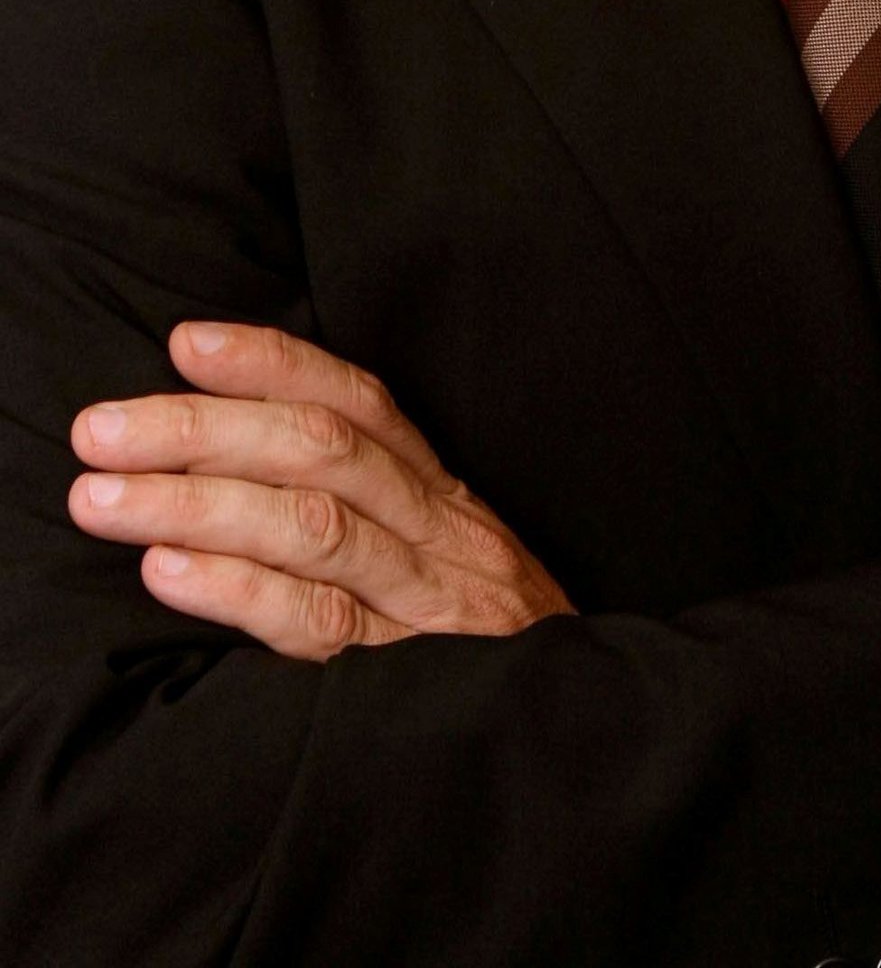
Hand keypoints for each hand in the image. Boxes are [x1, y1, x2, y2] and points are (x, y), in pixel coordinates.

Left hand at [68, 321, 574, 659]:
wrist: (586, 728)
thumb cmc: (485, 639)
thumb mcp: (443, 552)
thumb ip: (371, 504)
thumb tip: (236, 455)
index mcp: (439, 492)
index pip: (357, 402)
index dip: (272, 364)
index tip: (188, 343)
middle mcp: (436, 529)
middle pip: (320, 451)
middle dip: (201, 429)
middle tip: (101, 430)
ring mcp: (425, 600)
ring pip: (312, 524)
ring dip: (196, 503)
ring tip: (104, 498)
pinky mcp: (409, 676)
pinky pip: (321, 622)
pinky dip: (240, 591)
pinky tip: (168, 575)